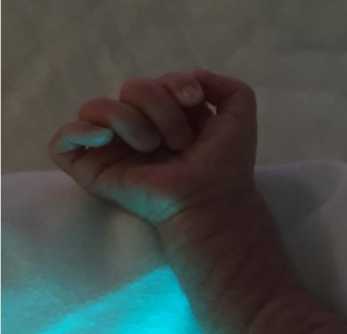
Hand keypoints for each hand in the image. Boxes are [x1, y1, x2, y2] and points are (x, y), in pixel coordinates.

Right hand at [49, 69, 257, 224]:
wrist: (211, 200)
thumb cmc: (226, 164)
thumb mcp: (240, 110)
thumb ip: (225, 83)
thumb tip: (191, 76)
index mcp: (166, 119)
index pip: (157, 83)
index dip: (174, 83)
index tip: (194, 100)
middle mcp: (137, 130)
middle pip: (132, 88)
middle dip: (161, 107)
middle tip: (181, 141)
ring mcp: (112, 149)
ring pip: (97, 107)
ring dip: (132, 120)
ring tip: (153, 147)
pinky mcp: (91, 169)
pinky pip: (62, 140)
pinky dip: (80, 131)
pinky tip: (106, 137)